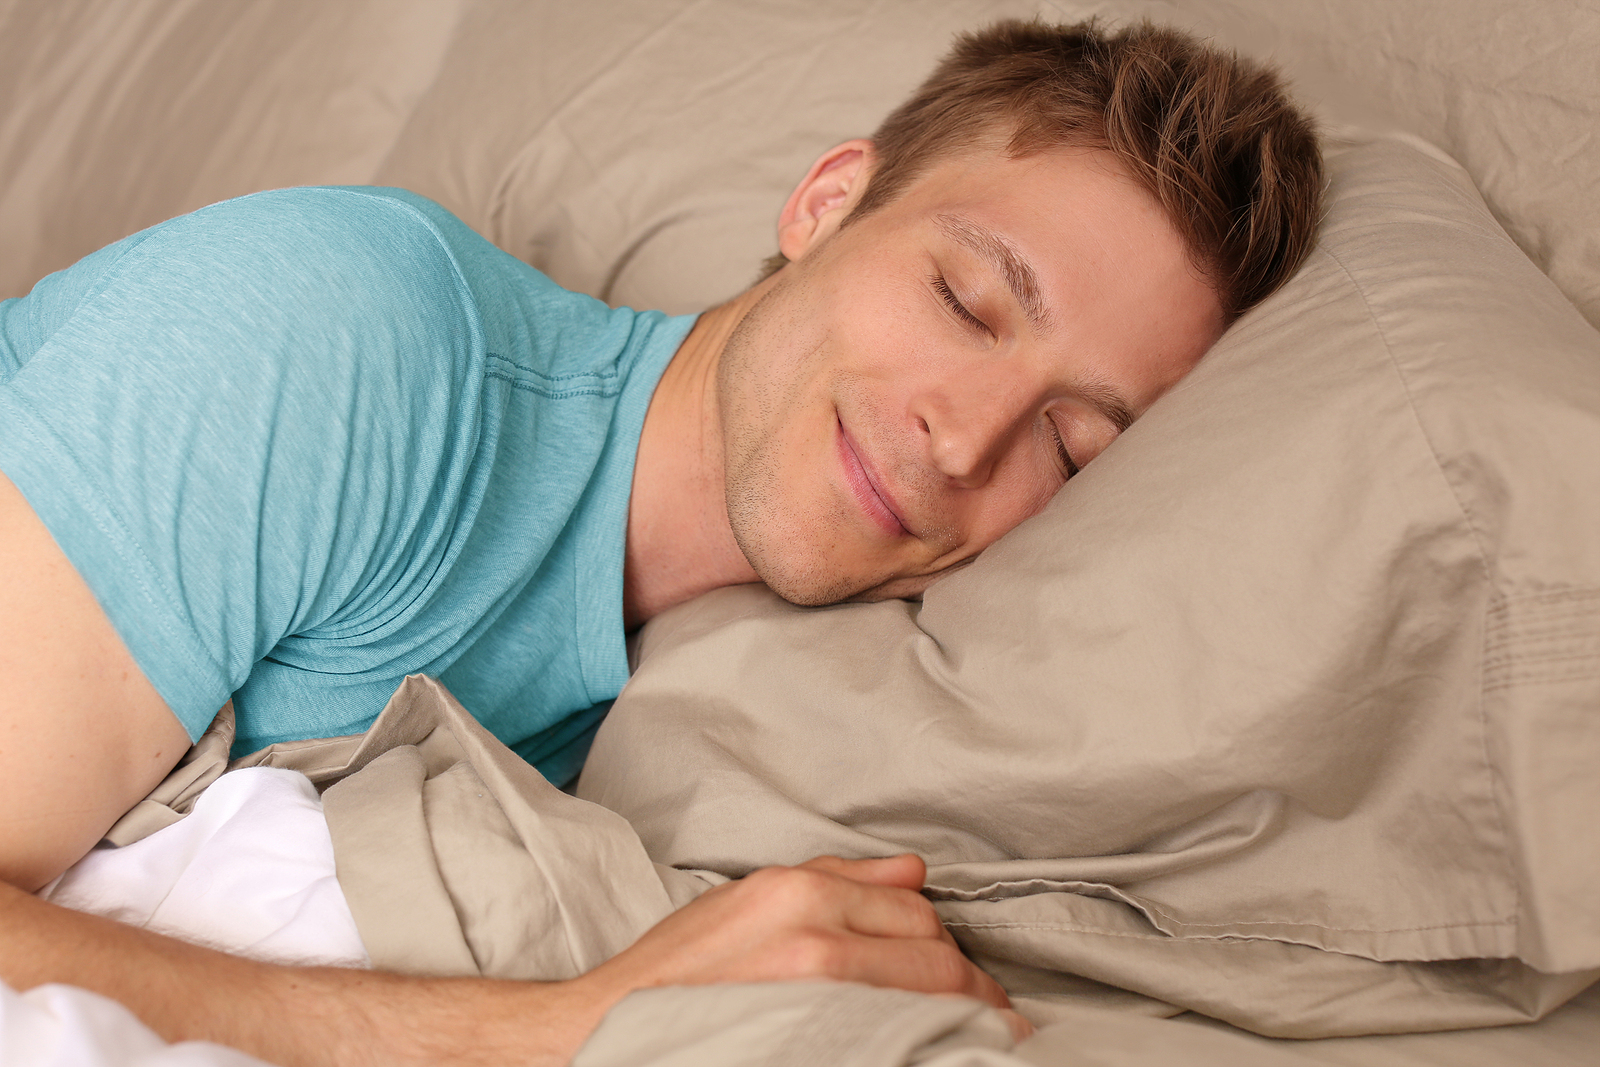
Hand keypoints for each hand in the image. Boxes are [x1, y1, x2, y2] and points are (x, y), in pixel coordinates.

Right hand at [573, 854, 1029, 1037]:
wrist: (608, 1029)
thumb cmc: (675, 972)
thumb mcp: (746, 900)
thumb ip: (835, 878)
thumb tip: (912, 870)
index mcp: (797, 889)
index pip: (913, 907)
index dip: (948, 944)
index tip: (966, 975)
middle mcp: (811, 933)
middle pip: (930, 951)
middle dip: (969, 985)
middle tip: (990, 1016)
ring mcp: (812, 993)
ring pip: (924, 996)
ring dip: (964, 1018)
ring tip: (982, 1039)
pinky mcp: (808, 1040)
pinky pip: (894, 1040)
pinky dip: (928, 1046)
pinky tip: (941, 1057)